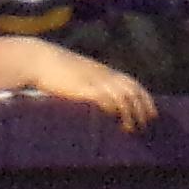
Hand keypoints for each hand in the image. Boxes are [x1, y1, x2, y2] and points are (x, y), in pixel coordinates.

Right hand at [30, 43, 159, 131]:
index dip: (145, 99)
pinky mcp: (82, 88)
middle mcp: (102, 75)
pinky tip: (114, 118)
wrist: (36, 59)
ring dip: (130, 113)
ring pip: (122, 96)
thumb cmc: (53, 69)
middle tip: (146, 125)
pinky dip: (112, 108)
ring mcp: (93, 80)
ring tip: (132, 128)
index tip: (152, 114)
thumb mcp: (76, 75)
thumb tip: (93, 98)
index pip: (133, 83)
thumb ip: (88, 84)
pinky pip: (104, 97)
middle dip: (143, 109)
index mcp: (102, 71)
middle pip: (132, 90)